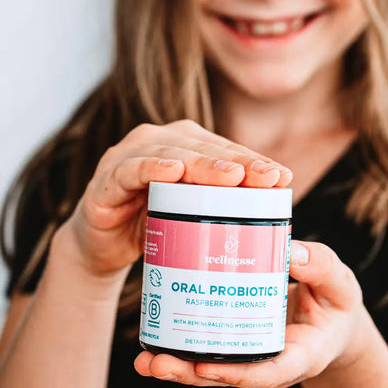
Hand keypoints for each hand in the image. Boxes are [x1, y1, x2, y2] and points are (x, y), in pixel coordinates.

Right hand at [54, 120, 291, 279]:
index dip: (253, 161)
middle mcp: (157, 142)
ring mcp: (129, 156)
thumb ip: (219, 204)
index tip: (282, 178)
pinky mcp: (106, 179)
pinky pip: (130, 170)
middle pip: (202, 149)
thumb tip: (268, 211)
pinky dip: (150, 169)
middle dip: (237, 162)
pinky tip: (172, 172)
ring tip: (232, 176)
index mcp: (182, 146)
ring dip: (202, 164)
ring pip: (171, 154)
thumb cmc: (153, 225)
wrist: (104, 246)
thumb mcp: (191, 215)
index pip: (223, 150)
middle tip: (267, 176)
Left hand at [134, 240, 374, 387]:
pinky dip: (182, 346)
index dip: (236, 374)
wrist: (329, 317)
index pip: (270, 372)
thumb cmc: (334, 303)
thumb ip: (321, 267)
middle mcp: (271, 361)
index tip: (205, 368)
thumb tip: (288, 250)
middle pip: (228, 375)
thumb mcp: (338, 283)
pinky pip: (209, 348)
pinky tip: (154, 339)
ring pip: (211, 368)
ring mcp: (251, 353)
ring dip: (177, 366)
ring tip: (144, 361)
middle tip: (156, 364)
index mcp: (301, 355)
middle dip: (190, 374)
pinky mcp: (239, 341)